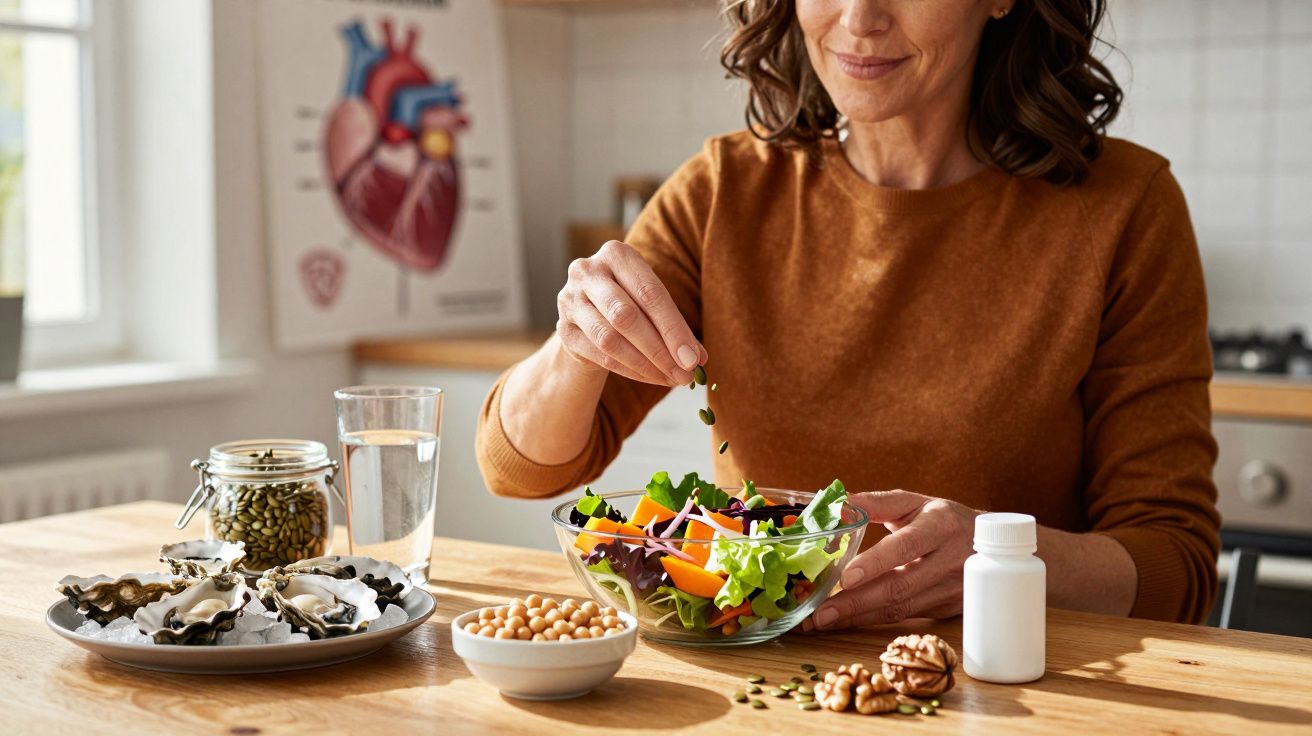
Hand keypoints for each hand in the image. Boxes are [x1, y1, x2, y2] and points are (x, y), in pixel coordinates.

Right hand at [556, 240, 704, 385]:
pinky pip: (599, 355)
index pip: (649, 293)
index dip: (674, 329)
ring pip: (610, 339)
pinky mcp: (564, 330)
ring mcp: (570, 300)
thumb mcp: (654, 304)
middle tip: (685, 373)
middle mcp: (587, 272)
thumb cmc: (631, 302)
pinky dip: (630, 371)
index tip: (694, 358)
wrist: (590, 313)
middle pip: (626, 316)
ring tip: (671, 378)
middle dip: (660, 349)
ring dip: (645, 364)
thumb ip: (675, 327)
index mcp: (616, 254)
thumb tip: (698, 358)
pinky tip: (651, 378)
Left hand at [803, 490, 979, 630]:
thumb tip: (837, 505)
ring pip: (901, 608)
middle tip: (819, 613)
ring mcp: (951, 589)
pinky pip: (905, 617)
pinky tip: (846, 621)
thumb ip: (875, 503)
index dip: (876, 562)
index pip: (906, 546)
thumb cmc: (941, 519)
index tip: (846, 577)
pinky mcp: (947, 609)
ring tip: (822, 621)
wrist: (992, 544)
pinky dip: (872, 620)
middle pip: (900, 586)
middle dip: (856, 602)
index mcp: (940, 525)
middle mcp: (950, 560)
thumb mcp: (913, 502)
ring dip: (858, 617)